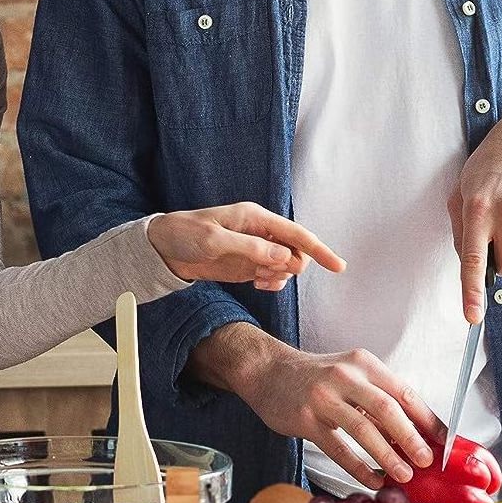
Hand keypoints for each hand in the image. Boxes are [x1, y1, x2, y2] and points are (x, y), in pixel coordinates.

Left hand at [146, 201, 345, 291]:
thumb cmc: (185, 234)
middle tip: (265, 275)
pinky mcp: (248, 265)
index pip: (296, 233)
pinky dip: (271, 283)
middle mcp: (261, 232)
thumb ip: (250, 249)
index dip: (319, 250)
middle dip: (290, 267)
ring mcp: (256, 249)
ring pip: (286, 266)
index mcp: (255, 218)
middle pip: (296, 252)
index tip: (338, 267)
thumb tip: (284, 257)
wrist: (163, 248)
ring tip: (256, 279)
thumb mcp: (214, 241)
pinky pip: (273, 276)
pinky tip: (258, 284)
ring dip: (279, 277)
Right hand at [189, 323, 446, 489]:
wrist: (269, 371)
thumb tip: (418, 432)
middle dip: (411, 438)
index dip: (427, 419)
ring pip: (363, 429)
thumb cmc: (317, 377)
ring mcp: (323, 397)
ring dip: (387, 456)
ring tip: (403, 476)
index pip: (404, 392)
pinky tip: (371, 481)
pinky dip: (358, 467)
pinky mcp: (305, 419)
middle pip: (387, 409)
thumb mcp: (351, 374)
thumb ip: (379, 398)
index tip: (444, 442)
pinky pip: (337, 448)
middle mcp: (345, 375)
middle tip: (426, 461)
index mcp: (364, 363)